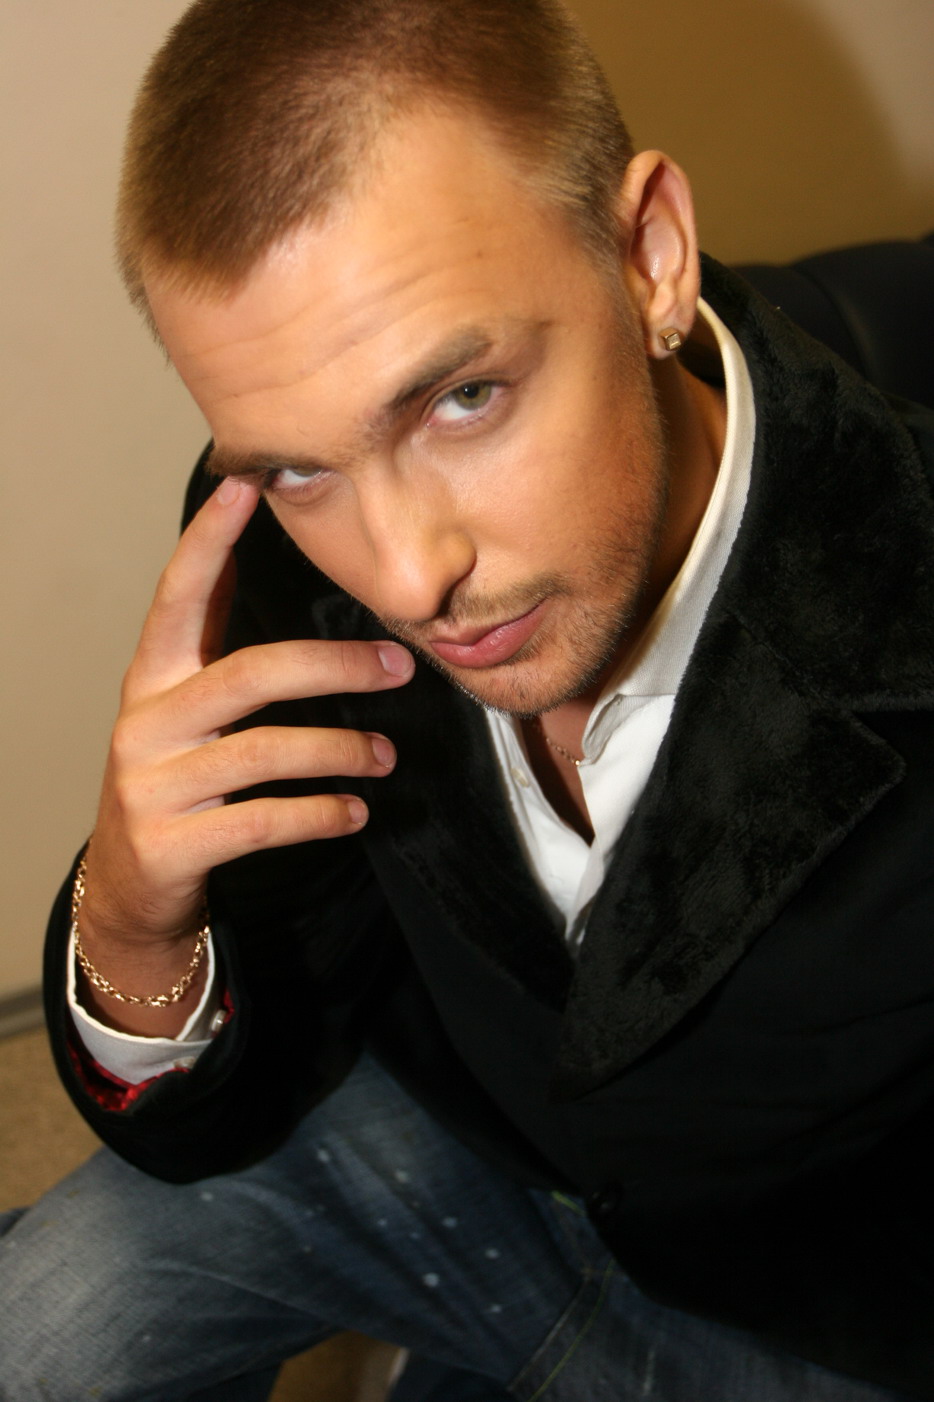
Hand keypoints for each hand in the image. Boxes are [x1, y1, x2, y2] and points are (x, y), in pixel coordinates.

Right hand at [77, 476, 412, 1026]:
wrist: (130, 886)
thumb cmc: (175, 782)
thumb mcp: (185, 710)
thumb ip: (216, 646)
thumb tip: (255, 559)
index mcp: (152, 680)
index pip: (177, 597)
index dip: (207, 542)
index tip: (244, 487)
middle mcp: (144, 723)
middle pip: (248, 675)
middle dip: (333, 666)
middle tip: (399, 666)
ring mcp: (152, 786)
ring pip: (263, 751)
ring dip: (339, 751)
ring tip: (387, 756)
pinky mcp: (170, 845)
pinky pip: (260, 821)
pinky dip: (318, 814)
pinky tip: (354, 811)